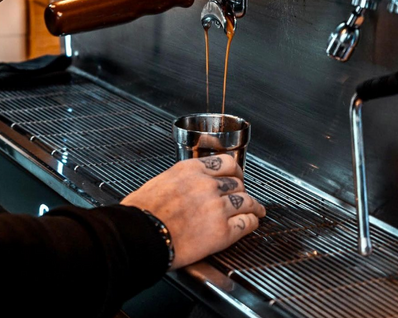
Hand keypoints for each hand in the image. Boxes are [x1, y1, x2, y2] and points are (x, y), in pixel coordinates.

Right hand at [121, 154, 265, 269]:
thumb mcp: (160, 181)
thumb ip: (180, 180)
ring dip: (252, 206)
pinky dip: (252, 222)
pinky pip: (246, 223)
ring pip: (246, 201)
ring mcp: (217, 207)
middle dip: (241, 189)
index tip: (236, 175)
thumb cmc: (141, 212)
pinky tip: (253, 223)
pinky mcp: (222, 231)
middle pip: (237, 182)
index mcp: (191, 169)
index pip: (225, 163)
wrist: (140, 234)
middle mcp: (208, 184)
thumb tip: (184, 186)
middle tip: (242, 195)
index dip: (235, 171)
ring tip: (256, 210)